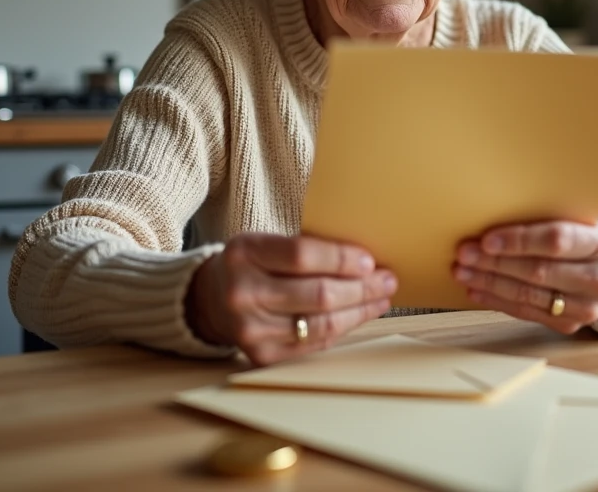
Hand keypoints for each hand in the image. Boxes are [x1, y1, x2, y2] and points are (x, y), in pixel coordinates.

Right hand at [186, 234, 395, 364]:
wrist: (210, 300)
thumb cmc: (251, 265)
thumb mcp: (265, 243)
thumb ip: (304, 248)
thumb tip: (365, 258)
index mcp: (244, 253)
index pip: (302, 255)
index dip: (341, 258)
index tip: (370, 260)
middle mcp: (242, 293)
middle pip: (318, 294)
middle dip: (362, 287)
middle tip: (387, 279)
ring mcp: (250, 329)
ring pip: (321, 323)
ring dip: (359, 310)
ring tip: (381, 298)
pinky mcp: (261, 355)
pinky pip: (314, 343)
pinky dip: (342, 328)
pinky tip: (358, 315)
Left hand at [452, 219, 597, 333]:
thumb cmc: (594, 241)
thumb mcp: (588, 222)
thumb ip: (553, 220)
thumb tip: (496, 216)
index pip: (557, 241)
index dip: (519, 241)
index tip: (487, 239)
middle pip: (538, 271)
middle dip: (495, 263)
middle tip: (464, 254)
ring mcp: (588, 307)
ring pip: (529, 295)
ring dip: (490, 283)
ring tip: (463, 272)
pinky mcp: (571, 325)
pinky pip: (527, 313)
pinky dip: (498, 301)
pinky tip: (477, 290)